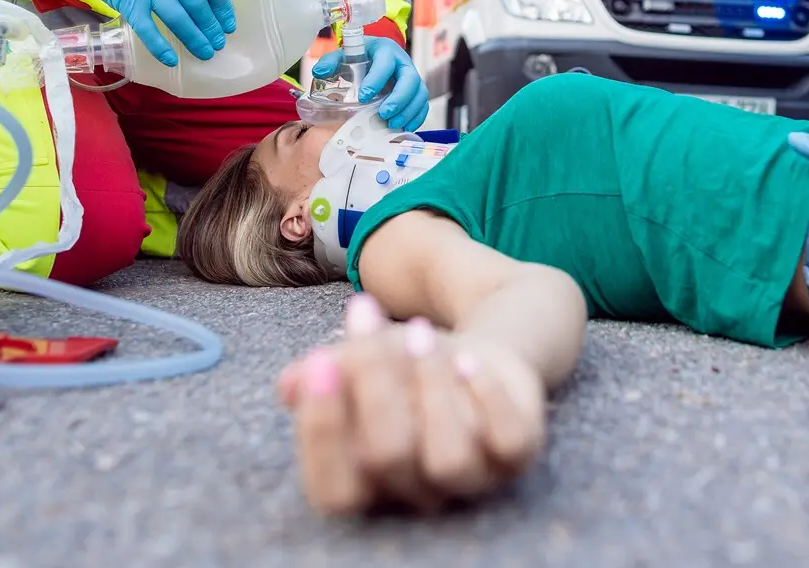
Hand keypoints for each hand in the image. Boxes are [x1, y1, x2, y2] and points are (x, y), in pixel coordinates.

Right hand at [75, 0, 235, 66]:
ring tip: (204, 53)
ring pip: (179, 19)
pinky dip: (160, 47)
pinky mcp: (129, 0)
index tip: (228, 27)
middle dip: (211, 29)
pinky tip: (171, 59)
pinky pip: (148, 28)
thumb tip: (211, 7)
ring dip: (194, 39)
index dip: (224, 10)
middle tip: (218, 45)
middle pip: (199, 6)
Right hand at [278, 293, 546, 515]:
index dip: (322, 430)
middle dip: (374, 380)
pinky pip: (509, 444)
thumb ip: (324, 373)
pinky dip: (489, 399)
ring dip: (429, 385)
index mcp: (366, 484)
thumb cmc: (404, 367)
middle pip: (386, 456)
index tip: (319, 362)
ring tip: (419, 332)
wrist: (476, 351)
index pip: (333, 488)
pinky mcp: (517, 455)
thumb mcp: (360, 360)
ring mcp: (471, 479)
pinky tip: (470, 360)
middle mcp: (416, 493)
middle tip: (367, 316)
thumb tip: (291, 383)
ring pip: (448, 458)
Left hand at [311, 36, 428, 130]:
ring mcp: (413, 77)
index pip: (386, 63)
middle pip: (410, 80)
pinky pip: (422, 104)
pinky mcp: (417, 91)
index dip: (377, 80)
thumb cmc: (360, 56)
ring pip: (419, 93)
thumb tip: (319, 72)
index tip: (364, 96)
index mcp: (386, 50)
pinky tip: (404, 127)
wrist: (376, 56)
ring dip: (408, 111)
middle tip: (384, 114)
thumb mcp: (345, 53)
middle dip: (399, 99)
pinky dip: (416, 117)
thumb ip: (331, 61)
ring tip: (392, 124)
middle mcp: (403, 63)